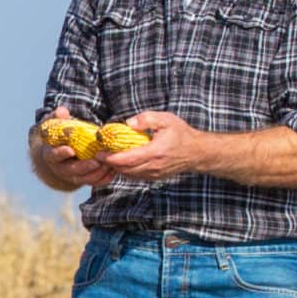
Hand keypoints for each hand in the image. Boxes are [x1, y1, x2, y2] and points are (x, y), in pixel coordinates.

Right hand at [34, 107, 116, 188]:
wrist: (62, 153)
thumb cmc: (60, 137)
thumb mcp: (56, 126)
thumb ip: (58, 118)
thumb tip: (61, 111)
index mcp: (51, 154)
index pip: (54, 156)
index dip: (61, 153)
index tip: (71, 150)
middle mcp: (60, 168)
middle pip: (72, 171)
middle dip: (85, 167)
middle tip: (98, 160)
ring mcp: (72, 176)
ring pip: (84, 179)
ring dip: (97, 173)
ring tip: (109, 165)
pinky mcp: (83, 180)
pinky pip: (93, 182)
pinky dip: (103, 179)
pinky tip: (113, 172)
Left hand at [98, 111, 212, 181]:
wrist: (197, 152)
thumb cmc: (181, 134)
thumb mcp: (166, 120)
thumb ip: (146, 119)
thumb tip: (129, 123)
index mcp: (154, 152)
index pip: (127, 160)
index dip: (110, 158)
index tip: (99, 153)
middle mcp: (153, 166)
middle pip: (124, 170)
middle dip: (109, 164)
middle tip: (99, 154)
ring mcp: (154, 174)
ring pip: (129, 175)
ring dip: (117, 168)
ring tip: (108, 157)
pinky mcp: (155, 177)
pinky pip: (136, 176)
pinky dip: (126, 171)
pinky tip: (121, 162)